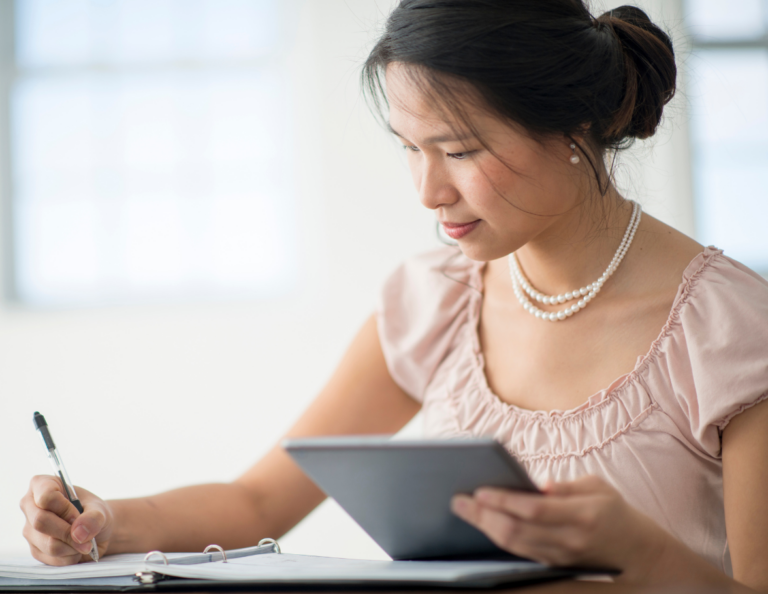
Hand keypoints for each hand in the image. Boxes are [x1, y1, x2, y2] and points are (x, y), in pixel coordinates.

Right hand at [20, 475, 113, 565]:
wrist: (95, 531)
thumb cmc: (93, 513)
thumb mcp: (100, 510)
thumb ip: (93, 518)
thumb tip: (78, 533)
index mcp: (42, 485)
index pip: (46, 496)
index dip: (65, 508)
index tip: (78, 514)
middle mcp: (30, 506)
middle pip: (41, 521)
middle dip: (68, 531)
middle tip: (87, 535)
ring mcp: (30, 530)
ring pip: (48, 543)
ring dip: (73, 546)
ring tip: (84, 541)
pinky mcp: (35, 549)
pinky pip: (51, 558)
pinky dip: (70, 556)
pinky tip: (76, 549)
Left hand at [451, 475, 665, 578]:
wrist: (637, 552)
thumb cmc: (613, 510)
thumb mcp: (597, 487)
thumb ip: (565, 486)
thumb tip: (537, 486)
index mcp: (583, 515)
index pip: (534, 509)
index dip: (504, 500)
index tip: (479, 490)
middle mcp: (570, 540)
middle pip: (516, 531)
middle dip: (483, 516)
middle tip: (458, 500)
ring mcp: (560, 556)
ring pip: (514, 546)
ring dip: (484, 528)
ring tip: (463, 510)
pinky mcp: (554, 565)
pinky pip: (520, 553)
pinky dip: (497, 539)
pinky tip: (482, 524)